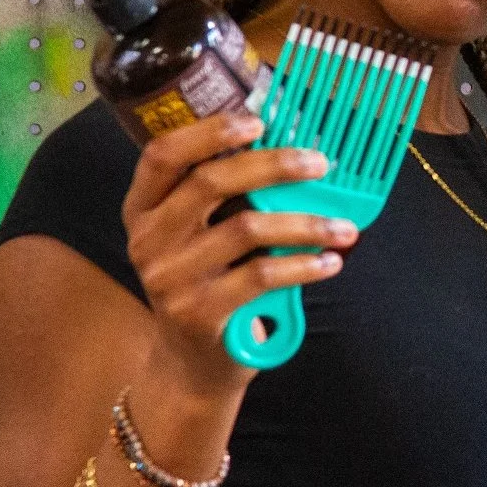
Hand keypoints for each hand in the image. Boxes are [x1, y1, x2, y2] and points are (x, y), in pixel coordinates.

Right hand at [123, 109, 358, 394]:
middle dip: (272, 166)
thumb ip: (228, 200)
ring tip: (344, 228)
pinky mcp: (199, 313)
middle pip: (209, 183)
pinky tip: (330, 262)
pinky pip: (262, 276)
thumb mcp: (201, 239)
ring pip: (246, 229)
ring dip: (305, 223)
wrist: (193, 364)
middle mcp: (147, 240)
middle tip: (319, 164)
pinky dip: (304, 265)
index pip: (162, 156)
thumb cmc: (210, 285)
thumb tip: (296, 154)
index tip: (258, 121)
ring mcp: (169, 278)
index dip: (208, 133)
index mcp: (143, 210)